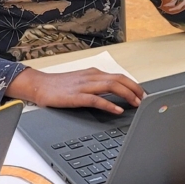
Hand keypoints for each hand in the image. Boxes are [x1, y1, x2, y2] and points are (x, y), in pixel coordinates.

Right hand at [6, 67, 144, 114]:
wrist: (39, 85)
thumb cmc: (60, 86)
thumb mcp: (82, 82)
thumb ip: (98, 86)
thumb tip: (116, 95)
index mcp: (94, 73)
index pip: (119, 76)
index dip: (134, 85)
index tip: (144, 94)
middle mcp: (91, 76)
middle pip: (119, 79)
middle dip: (135, 89)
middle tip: (145, 100)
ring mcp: (84, 85)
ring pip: (111, 86)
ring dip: (127, 95)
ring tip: (137, 104)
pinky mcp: (76, 96)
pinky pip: (96, 99)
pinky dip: (109, 104)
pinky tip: (117, 110)